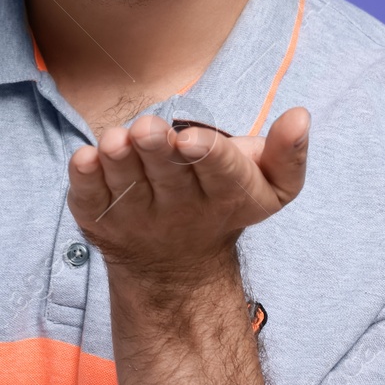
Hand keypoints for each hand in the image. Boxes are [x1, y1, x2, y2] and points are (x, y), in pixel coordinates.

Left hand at [66, 108, 310, 283]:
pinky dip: (83, 181)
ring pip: (126, 185)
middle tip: (148, 130)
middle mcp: (178, 208)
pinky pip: (88, 200)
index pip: (219, 173)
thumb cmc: (223, 202)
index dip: (207, 155)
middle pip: (168, 175)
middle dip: (157, 150)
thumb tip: (300, 116)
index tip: (193, 139)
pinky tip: (83, 159)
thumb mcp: (269, 187)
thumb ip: (288, 155)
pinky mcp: (99, 218)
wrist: (176, 268)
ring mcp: (136, 215)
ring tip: (115, 141)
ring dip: (119, 162)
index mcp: (223, 195)